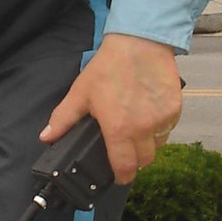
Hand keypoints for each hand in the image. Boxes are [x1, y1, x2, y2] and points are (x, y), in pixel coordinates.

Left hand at [39, 32, 181, 184]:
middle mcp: (143, 129)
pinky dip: (160, 127)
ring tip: (137, 128)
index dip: (122, 176)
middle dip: (135, 161)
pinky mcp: (175, 109)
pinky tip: (149, 114)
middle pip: (144, 161)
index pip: (125, 168)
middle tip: (125, 150)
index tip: (119, 176)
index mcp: (119, 130)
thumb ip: (63, 119)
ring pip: (158, 145)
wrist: (139, 43)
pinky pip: (169, 128)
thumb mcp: (80, 93)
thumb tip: (46, 137)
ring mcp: (162, 120)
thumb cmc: (109, 67)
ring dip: (148, 143)